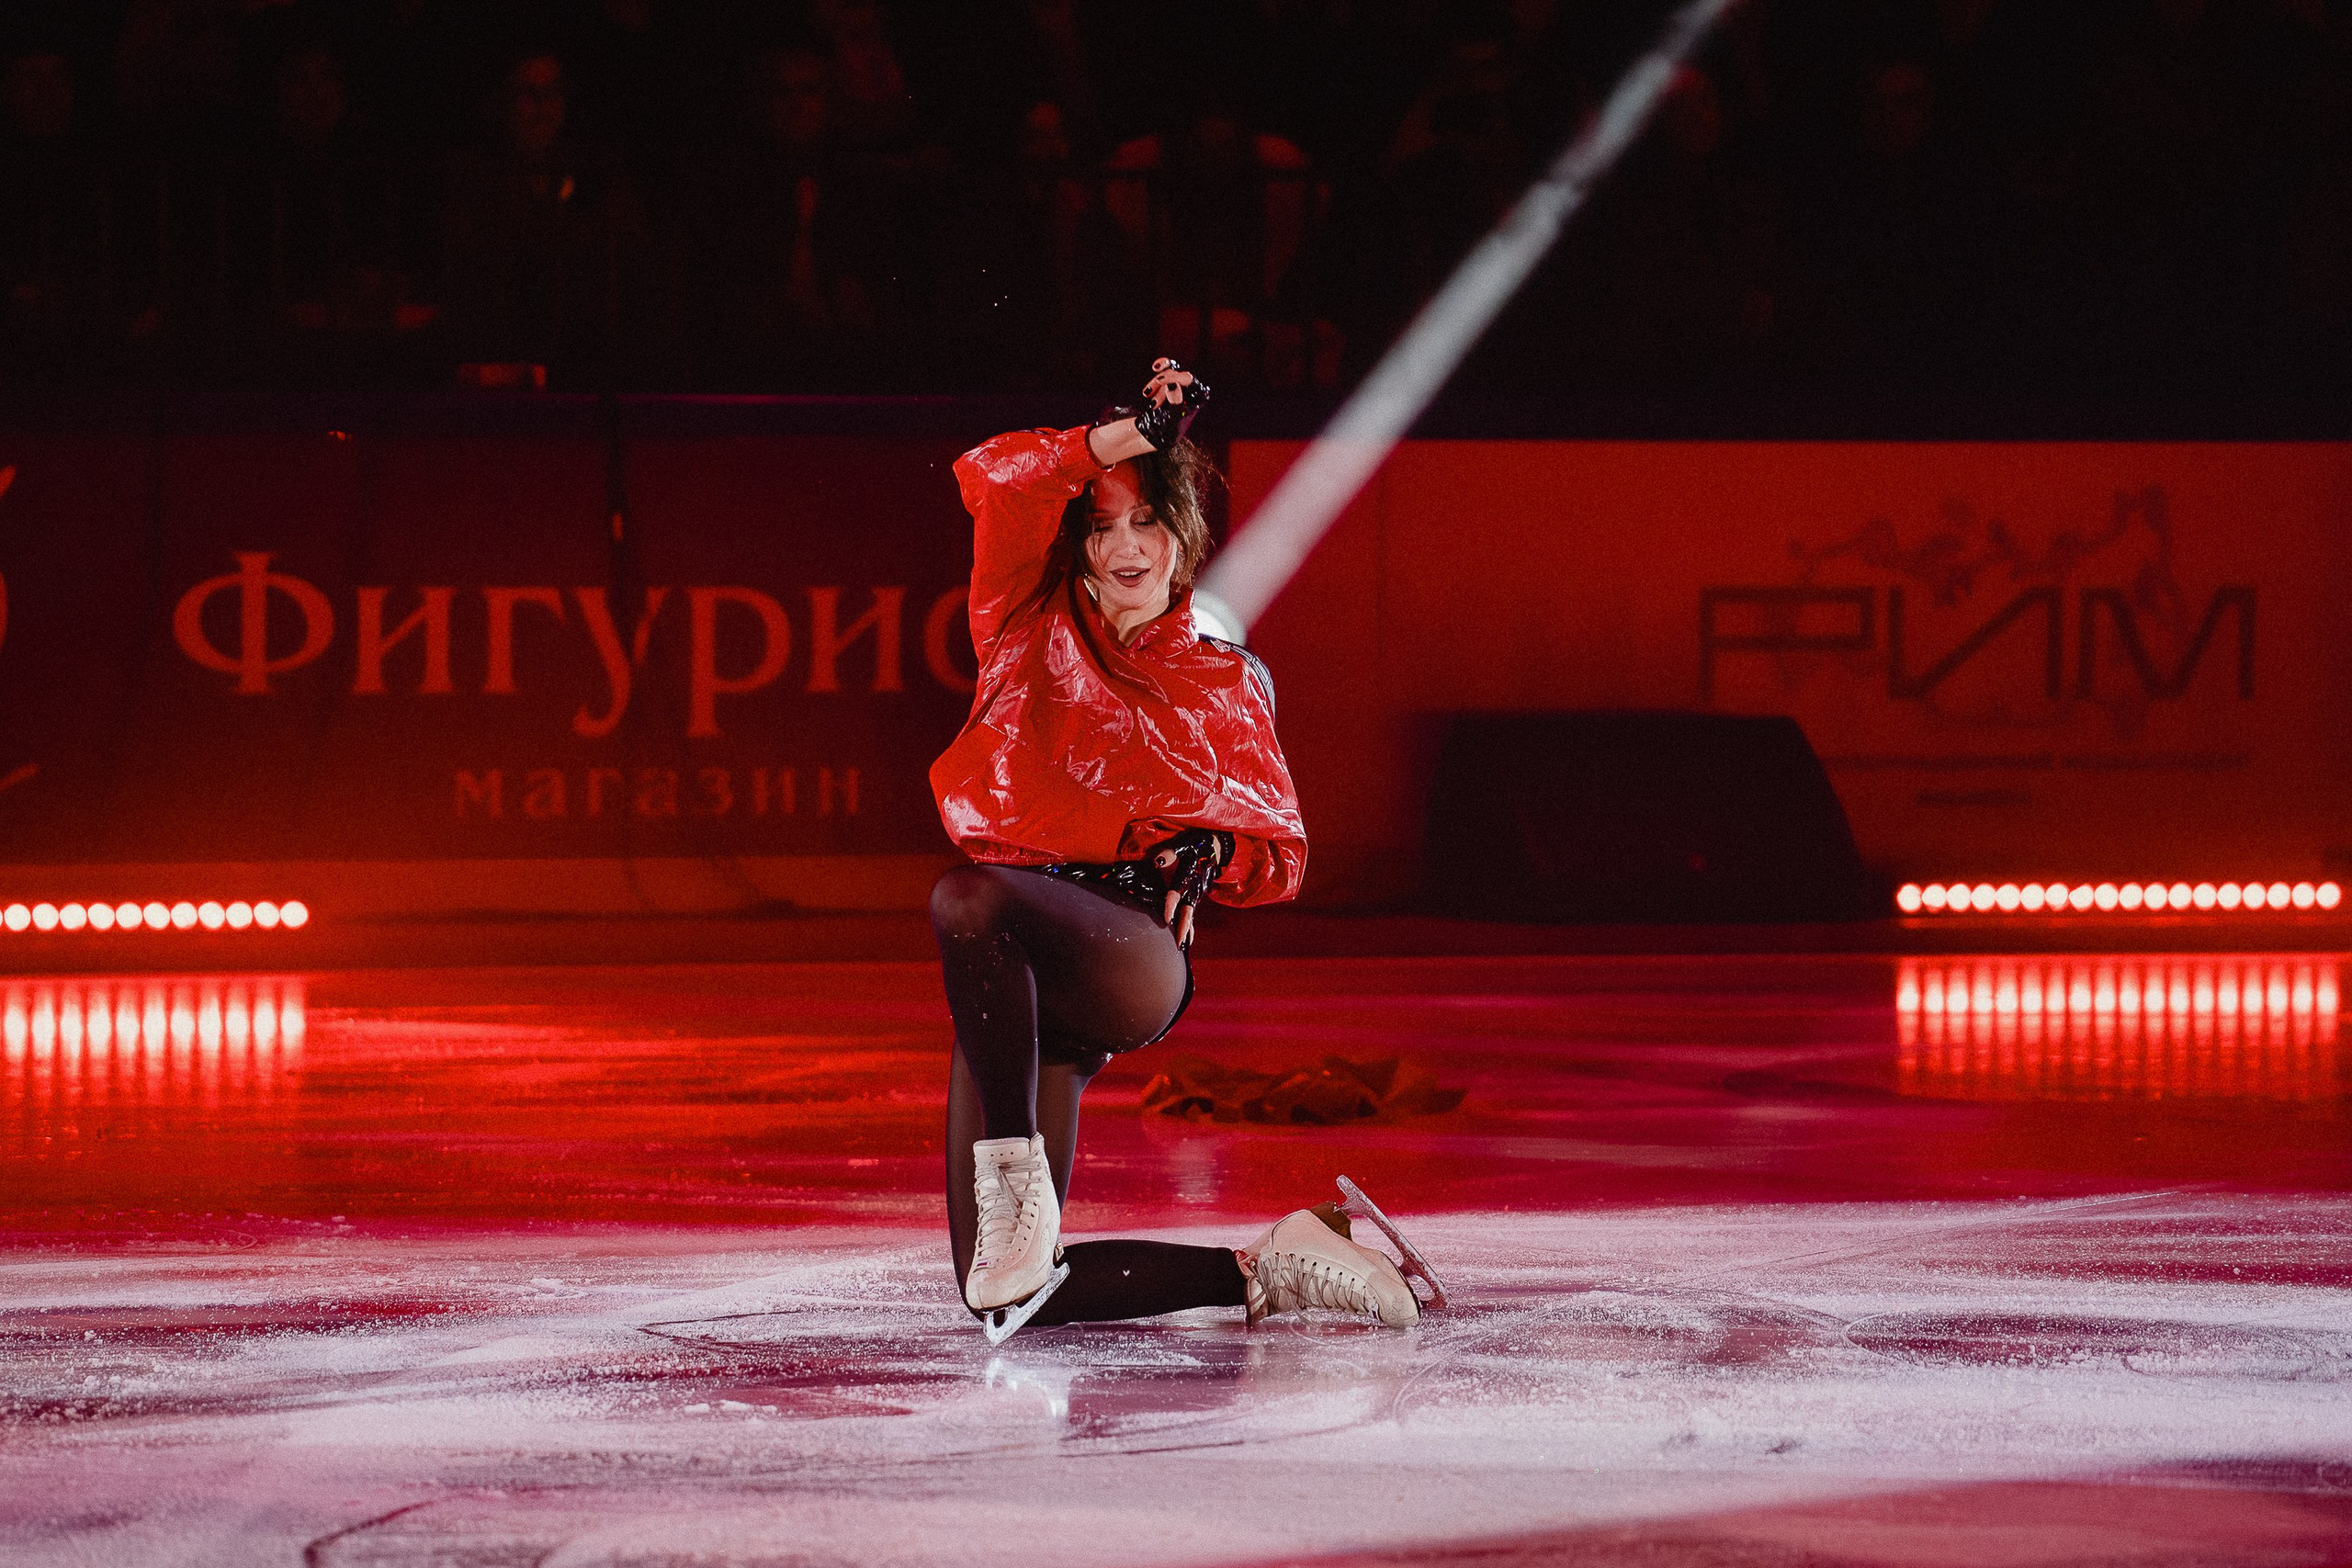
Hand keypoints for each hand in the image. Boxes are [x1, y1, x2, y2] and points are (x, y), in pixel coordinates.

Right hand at [1133, 357, 1210, 450]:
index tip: (1162, 381)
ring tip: (1147, 396)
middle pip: (1178, 375)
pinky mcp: (1170, 380)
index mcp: (1198, 397)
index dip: (1176, 379)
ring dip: (1156, 383)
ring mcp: (1181, 383)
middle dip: (1162, 384)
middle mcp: (1192, 388)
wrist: (1156, 432)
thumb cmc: (1168, 429)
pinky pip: (1168, 366)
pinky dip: (1162, 365)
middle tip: (1151, 398)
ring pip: (1169, 372)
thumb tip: (1173, 384)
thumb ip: (1174, 403)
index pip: (1190, 381)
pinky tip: (1155, 367)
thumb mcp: (1171, 420)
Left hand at [1151, 828, 1232, 949]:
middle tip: (1179, 944)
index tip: (1166, 918)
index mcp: (1189, 876)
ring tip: (1181, 946)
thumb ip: (1171, 853)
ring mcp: (1196, 895)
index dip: (1171, 905)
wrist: (1217, 846)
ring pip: (1189, 916)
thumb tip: (1156, 862)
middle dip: (1183, 928)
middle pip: (1187, 912)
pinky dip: (1189, 927)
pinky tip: (1187, 940)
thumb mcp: (1184, 844)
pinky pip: (1191, 914)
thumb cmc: (1196, 843)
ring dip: (1185, 931)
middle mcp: (1194, 889)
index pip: (1177, 893)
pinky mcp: (1195, 897)